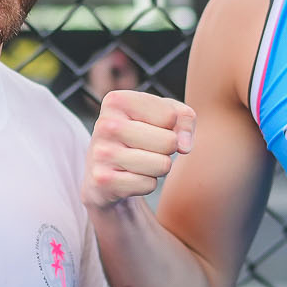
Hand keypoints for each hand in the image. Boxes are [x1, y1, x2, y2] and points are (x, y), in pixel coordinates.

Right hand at [83, 90, 194, 208]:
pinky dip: (146, 184)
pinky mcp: (103, 180)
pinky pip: (148, 185)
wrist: (102, 171)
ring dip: (158, 167)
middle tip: (148, 148)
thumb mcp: (162, 115)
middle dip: (167, 149)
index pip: (170, 116)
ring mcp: (102, 153)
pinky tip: (129, 176)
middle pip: (169, 142)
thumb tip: (184, 146)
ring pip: (162, 165)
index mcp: (117, 101)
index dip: (170, 126)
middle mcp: (105, 124)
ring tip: (140, 162)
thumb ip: (184, 118)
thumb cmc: (137, 135)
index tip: (152, 128)